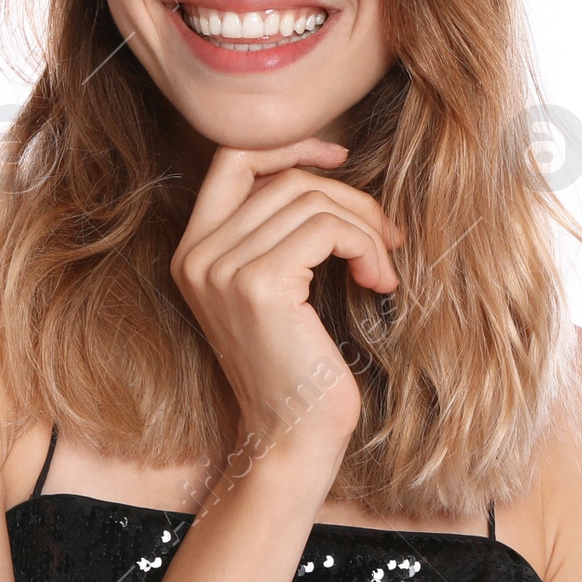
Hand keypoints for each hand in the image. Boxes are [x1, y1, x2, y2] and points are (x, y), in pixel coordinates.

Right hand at [170, 139, 402, 461]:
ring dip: (365, 228)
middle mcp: (197, 256)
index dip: (290, 146)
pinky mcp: (259, 285)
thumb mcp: (279, 289)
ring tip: (382, 269)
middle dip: (349, 199)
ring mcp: (222, 269)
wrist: (293, 436)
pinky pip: (327, 229)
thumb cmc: (298, 366)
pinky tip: (378, 283)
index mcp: (193, 251)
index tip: (340, 158)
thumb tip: (328, 171)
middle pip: (285, 178)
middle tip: (388, 238)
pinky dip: (366, 247)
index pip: (233, 159)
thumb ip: (279, 232)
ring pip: (312, 199)